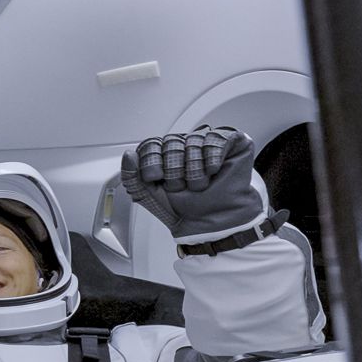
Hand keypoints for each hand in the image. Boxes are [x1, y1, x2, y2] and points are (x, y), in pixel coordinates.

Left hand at [119, 126, 264, 239]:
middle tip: (180, 186)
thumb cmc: (183, 208)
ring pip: (194, 142)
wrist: (211, 221)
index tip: (155, 178)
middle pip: (171, 142)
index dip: (151, 161)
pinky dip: (212, 158)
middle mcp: (186, 144)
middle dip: (173, 170)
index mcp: (165, 153)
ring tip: (199, 185)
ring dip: (194, 170)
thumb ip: (132, 177)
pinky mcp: (232, 141)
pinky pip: (217, 139)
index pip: (151, 144)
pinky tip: (213, 171)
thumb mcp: (148, 195)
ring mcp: (208, 141)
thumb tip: (128, 155)